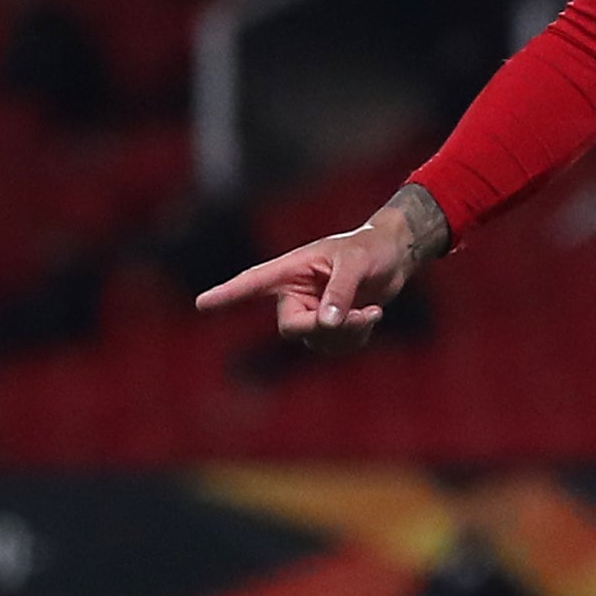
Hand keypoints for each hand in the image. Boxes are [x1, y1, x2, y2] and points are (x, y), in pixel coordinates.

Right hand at [194, 186, 442, 355]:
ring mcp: (310, 313)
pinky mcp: (328, 328)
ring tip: (371, 312)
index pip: (253, 283)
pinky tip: (370, 317)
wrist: (393, 258)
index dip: (227, 294)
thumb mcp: (355, 263)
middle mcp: (294, 294)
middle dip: (325, 328)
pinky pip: (335, 346)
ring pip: (317, 341)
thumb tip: (326, 323)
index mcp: (291, 270)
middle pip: (292, 327)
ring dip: (347, 333)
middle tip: (360, 317)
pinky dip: (355, 337)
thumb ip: (339, 290)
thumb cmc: (370, 249)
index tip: (202, 304)